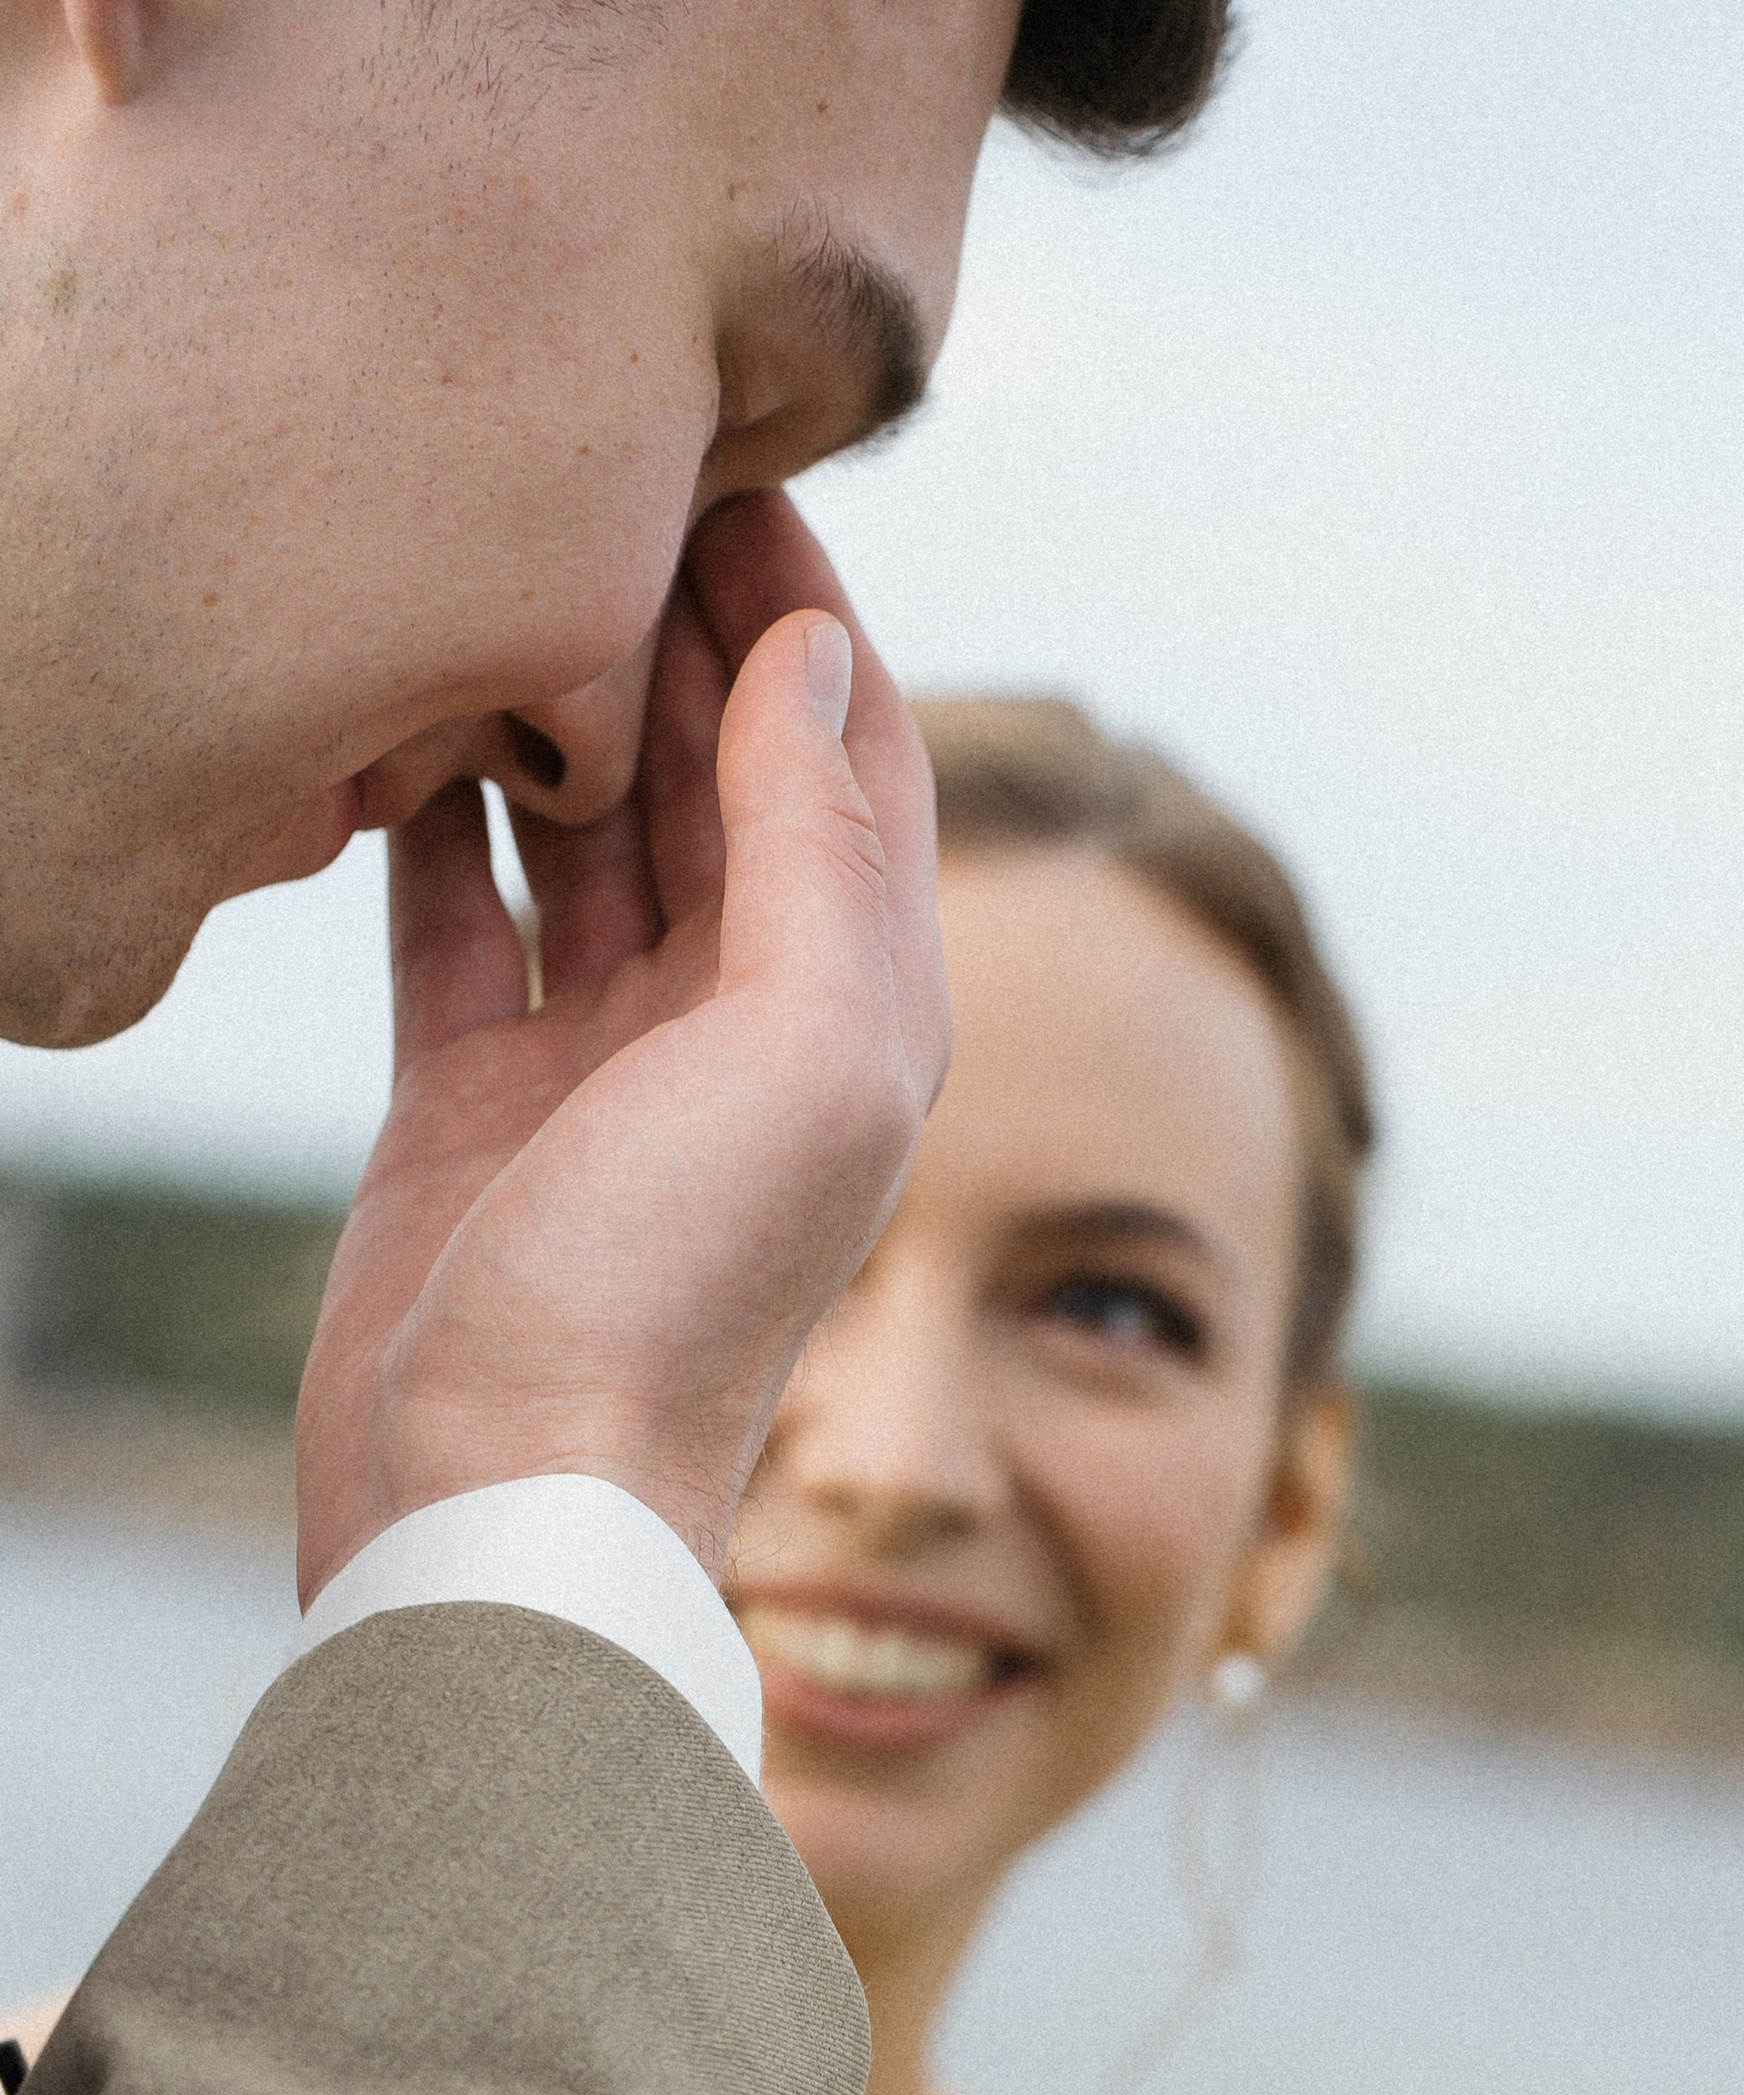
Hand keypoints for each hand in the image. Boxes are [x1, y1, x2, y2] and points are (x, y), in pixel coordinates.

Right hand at [294, 493, 950, 1604]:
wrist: (508, 1496)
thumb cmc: (671, 1302)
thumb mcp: (802, 1054)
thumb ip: (820, 850)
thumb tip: (817, 662)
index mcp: (857, 1010)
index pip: (856, 763)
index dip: (809, 616)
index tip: (740, 470)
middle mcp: (744, 1029)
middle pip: (722, 776)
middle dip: (676, 629)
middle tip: (602, 479)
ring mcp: (607, 1066)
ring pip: (590, 832)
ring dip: (556, 706)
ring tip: (500, 566)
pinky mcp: (480, 1103)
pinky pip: (465, 920)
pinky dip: (443, 824)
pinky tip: (407, 722)